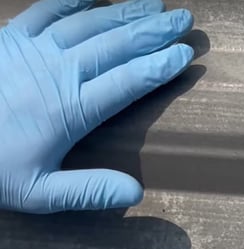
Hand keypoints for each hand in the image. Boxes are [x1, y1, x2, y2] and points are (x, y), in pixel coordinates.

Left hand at [0, 0, 193, 213]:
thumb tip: (136, 192)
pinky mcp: (10, 38)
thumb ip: (89, 191)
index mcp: (72, 109)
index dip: (159, 66)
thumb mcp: (40, 193)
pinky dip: (74, 0)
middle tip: (184, 20)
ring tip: (156, 5)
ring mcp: (33, 50)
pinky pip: (47, 9)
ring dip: (126, 12)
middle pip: (116, 45)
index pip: (128, 81)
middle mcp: (59, 72)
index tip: (186, 54)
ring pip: (89, 23)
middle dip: (154, 32)